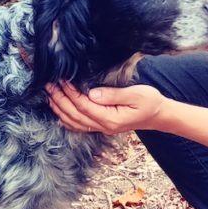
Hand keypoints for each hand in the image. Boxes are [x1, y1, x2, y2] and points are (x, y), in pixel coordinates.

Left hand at [47, 81, 166, 135]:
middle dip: (60, 100)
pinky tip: (59, 111)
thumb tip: (92, 93)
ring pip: (74, 122)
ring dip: (60, 109)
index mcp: (111, 118)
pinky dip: (67, 119)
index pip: (84, 106)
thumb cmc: (150, 102)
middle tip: (48, 85)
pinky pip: (80, 125)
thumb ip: (113, 95)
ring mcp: (102, 128)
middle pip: (75, 115)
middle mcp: (104, 126)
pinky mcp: (102, 126)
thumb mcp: (136, 95)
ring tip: (50, 95)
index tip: (61, 80)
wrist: (159, 115)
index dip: (70, 94)